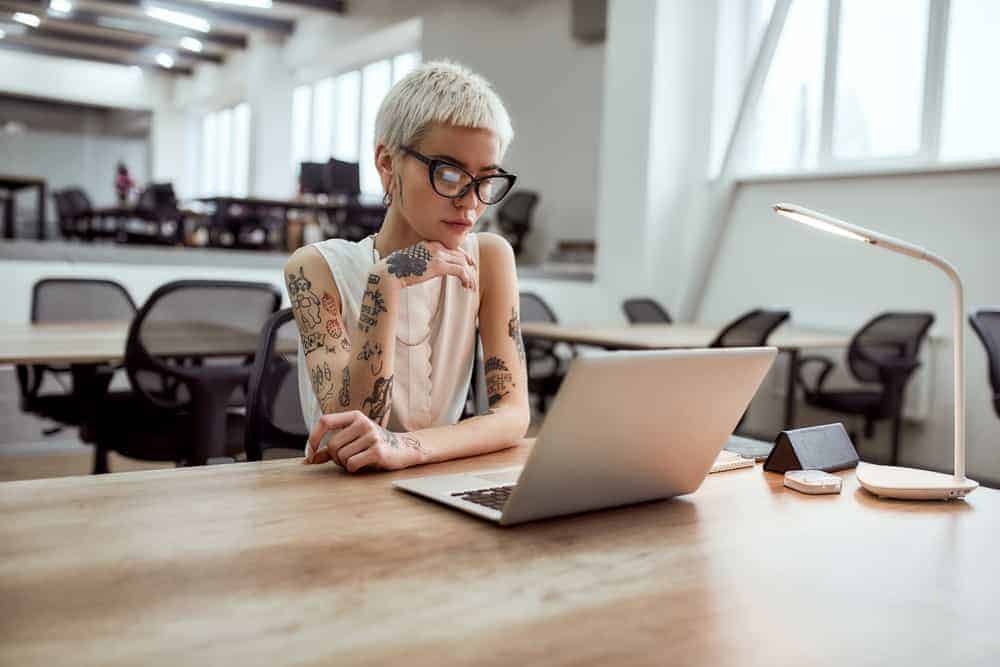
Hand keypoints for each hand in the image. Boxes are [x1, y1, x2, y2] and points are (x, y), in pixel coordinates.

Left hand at [304, 410, 428, 471]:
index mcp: (354, 416)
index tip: (311, 453)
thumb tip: (308, 460)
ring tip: (356, 460)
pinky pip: (352, 464)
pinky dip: (352, 469)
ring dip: (345, 464)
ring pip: (342, 456)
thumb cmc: (372, 445)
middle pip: (333, 444)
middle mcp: (363, 422)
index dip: (313, 438)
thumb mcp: (351, 441)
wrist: (403, 449)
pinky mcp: (378, 451)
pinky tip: (362, 465)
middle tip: (344, 460)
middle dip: (334, 457)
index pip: (325, 421)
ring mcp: (372, 436)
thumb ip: (330, 449)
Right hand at [383, 240, 476, 290]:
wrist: (389, 273)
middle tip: (473, 278)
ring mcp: (437, 255)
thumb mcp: (412, 261)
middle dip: (468, 266)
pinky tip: (466, 286)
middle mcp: (434, 246)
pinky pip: (459, 271)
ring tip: (470, 286)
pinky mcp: (438, 265)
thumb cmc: (396, 271)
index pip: (451, 247)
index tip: (468, 264)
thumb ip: (423, 261)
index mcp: (428, 243)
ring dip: (468, 276)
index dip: (462, 256)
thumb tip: (429, 269)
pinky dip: (466, 278)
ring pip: (462, 263)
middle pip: (459, 254)